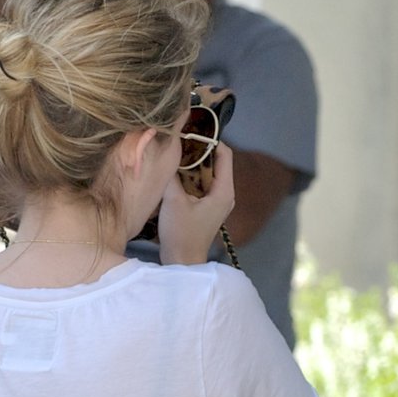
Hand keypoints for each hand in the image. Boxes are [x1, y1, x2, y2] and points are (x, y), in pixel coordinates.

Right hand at [157, 141, 235, 265]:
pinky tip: (176, 174)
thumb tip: (171, 149)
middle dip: (198, 150)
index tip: (189, 133)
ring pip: (208, 173)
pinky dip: (192, 176)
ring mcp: (219, 202)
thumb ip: (173, 172)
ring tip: (175, 155)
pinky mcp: (209, 208)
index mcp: (224, 190)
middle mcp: (226, 194)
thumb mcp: (173, 199)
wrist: (182, 263)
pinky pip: (203, 184)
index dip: (208, 140)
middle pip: (216, 161)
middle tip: (178, 142)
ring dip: (193, 163)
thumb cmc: (180, 234)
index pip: (224, 153)